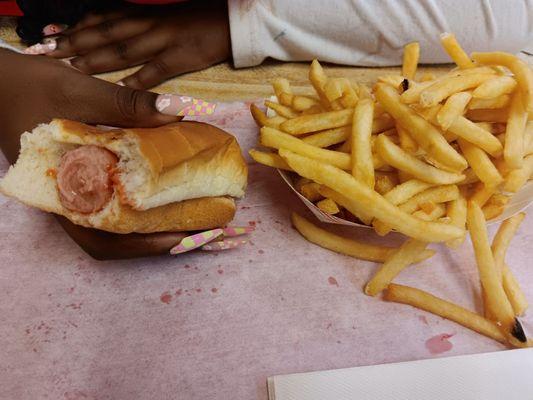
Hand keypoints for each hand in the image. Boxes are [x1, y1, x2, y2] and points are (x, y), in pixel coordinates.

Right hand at [0, 49, 185, 258]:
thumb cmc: (30, 87)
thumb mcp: (80, 91)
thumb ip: (127, 104)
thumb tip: (178, 111)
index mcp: (61, 192)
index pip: (102, 237)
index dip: (145, 244)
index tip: (184, 236)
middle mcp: (65, 202)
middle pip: (112, 241)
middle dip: (157, 242)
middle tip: (200, 232)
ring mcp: (71, 194)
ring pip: (112, 228)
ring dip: (150, 229)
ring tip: (190, 219)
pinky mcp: (78, 182)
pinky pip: (110, 206)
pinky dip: (139, 208)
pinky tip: (165, 197)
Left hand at [41, 1, 230, 88]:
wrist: (230, 21)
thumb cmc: (197, 23)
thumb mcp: (163, 20)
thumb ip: (140, 28)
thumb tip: (115, 39)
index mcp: (143, 16)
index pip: (101, 19)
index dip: (74, 25)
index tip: (48, 31)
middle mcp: (147, 25)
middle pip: (104, 32)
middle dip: (73, 41)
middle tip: (45, 49)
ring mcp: (163, 39)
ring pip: (123, 47)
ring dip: (96, 57)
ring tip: (72, 67)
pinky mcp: (181, 55)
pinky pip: (156, 68)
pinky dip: (137, 78)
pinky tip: (119, 88)